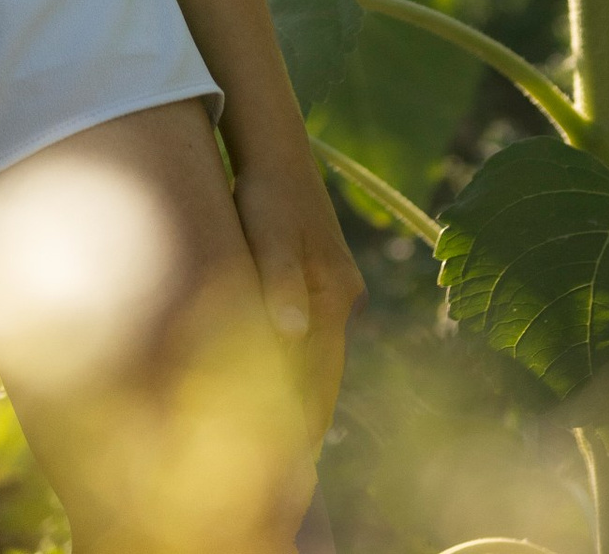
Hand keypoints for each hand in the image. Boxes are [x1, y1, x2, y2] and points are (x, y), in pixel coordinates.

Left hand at [229, 140, 361, 444]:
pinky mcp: (326, 276)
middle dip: (309, 414)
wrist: (277, 149)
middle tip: (290, 461)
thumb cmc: (265, 191)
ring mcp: (337, 286)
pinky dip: (304, 361)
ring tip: (288, 433)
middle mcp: (342, 295)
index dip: (305, 415)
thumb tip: (290, 329)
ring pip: (323, 353)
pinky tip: (287, 376)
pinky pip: (318, 333)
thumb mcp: (265, 231)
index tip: (292, 455)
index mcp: (332, 293)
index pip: (320, 372)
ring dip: (307, 390)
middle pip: (326, 369)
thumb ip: (278, 279)